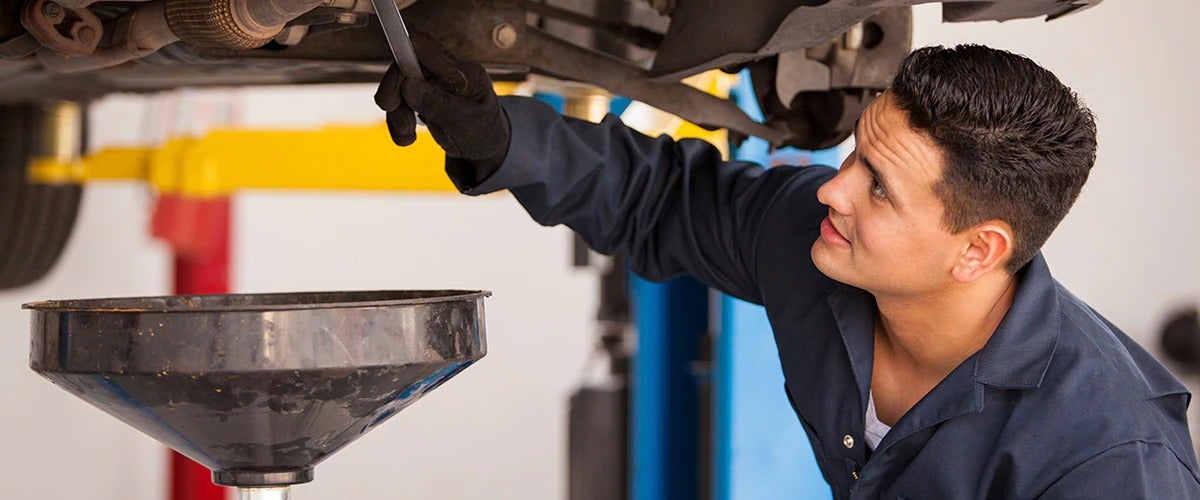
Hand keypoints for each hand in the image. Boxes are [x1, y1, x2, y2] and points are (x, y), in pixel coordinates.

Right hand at [374, 31, 509, 163]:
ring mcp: (434, 85)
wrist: (489, 150)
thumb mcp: (466, 124)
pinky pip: (401, 105)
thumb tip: (408, 84)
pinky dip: (399, 124)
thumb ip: (438, 104)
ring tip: (408, 137)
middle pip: (406, 68)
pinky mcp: (424, 98)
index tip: (398, 88)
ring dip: (398, 115)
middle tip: (402, 124)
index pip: (425, 47)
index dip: (403, 57)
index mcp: (464, 72)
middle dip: (396, 95)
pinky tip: (408, 138)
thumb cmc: (486, 134)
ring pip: (400, 89)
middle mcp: (447, 73)